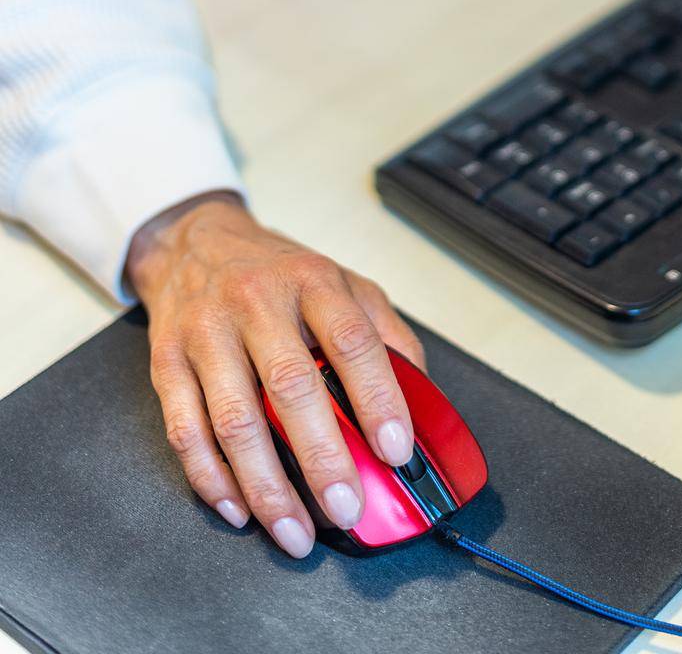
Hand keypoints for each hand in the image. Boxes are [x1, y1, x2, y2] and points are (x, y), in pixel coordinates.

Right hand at [125, 193, 425, 557]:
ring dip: (266, 487)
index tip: (395, 450)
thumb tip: (421, 400)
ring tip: (295, 533)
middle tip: (347, 509)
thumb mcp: (342, 281)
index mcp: (311, 281)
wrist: (194, 243)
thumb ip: (385, 332)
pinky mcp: (167, 364)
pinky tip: (239, 511)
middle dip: (322, 457)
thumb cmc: (277, 273)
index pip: (351, 339)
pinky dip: (212, 479)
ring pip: (234, 420)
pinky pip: (186, 431)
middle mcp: (256, 303)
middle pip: (290, 385)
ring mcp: (206, 333)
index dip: (377, 396)